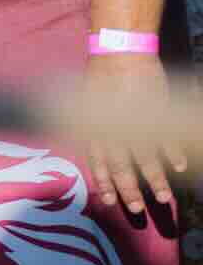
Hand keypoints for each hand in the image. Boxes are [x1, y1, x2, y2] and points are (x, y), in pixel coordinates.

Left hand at [83, 53, 185, 214]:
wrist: (118, 54)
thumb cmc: (99, 78)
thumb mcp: (83, 104)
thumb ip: (86, 127)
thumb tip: (82, 144)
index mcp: (94, 129)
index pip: (98, 163)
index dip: (103, 183)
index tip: (109, 201)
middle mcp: (113, 130)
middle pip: (122, 167)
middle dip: (129, 190)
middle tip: (137, 210)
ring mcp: (136, 122)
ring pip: (146, 158)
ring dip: (155, 179)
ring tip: (163, 198)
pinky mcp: (155, 112)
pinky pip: (165, 137)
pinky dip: (173, 153)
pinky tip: (180, 167)